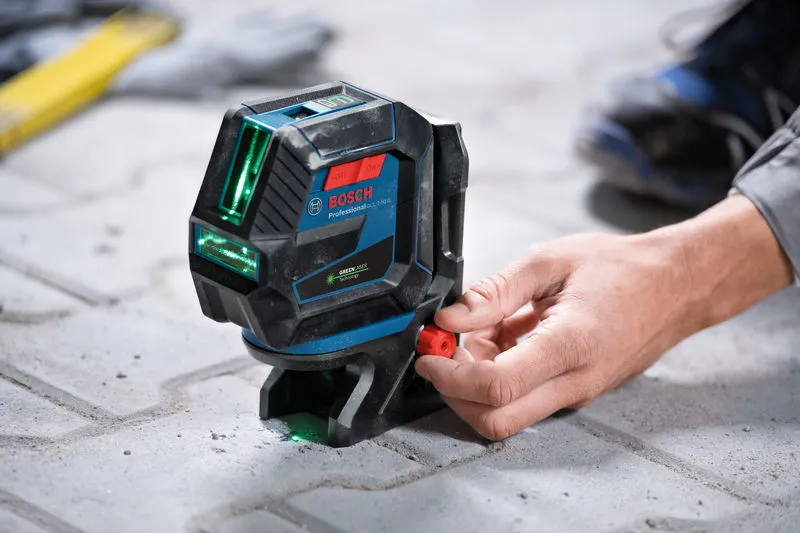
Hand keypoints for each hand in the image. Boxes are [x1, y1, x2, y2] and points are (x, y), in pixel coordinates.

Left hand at [415, 196, 791, 439]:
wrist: (678, 286)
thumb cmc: (622, 268)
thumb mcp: (550, 262)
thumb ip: (494, 292)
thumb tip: (448, 320)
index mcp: (570, 345)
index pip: (496, 388)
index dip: (450, 376)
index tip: (429, 354)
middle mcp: (575, 382)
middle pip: (495, 421)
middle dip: (455, 392)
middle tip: (443, 353)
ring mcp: (578, 393)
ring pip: (508, 414)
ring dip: (476, 382)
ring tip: (482, 331)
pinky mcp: (577, 392)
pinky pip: (527, 398)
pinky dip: (500, 376)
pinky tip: (504, 336)